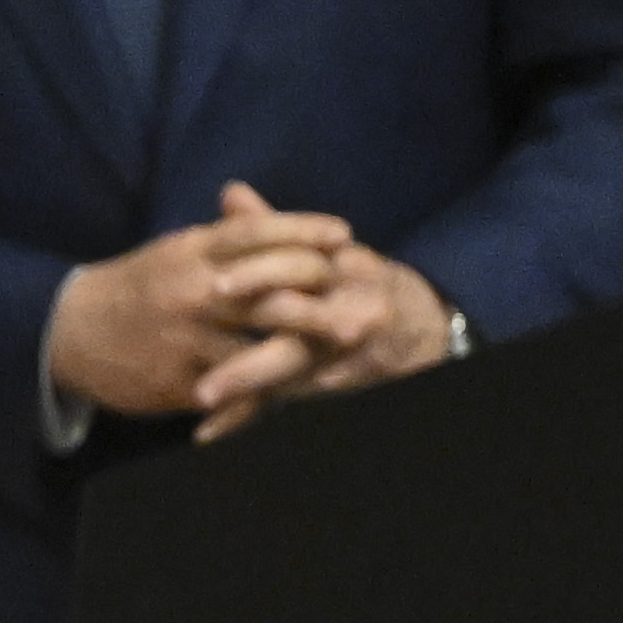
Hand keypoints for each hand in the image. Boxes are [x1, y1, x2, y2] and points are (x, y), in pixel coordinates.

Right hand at [45, 182, 358, 419]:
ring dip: (308, 346)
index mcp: (189, 252)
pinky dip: (268, 390)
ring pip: (257, 343)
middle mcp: (192, 290)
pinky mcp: (181, 378)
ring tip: (351, 344)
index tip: (343, 232)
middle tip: (366, 293)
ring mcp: (187, 337)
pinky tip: (301, 390)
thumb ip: (217, 236)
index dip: (300, 231)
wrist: (66, 333)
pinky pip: (234, 388)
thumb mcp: (172, 253)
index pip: (252, 234)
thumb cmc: (133, 289)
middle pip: (267, 287)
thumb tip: (251, 201)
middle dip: (318, 293)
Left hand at [196, 191, 455, 438]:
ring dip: (248, 393)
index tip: (217, 282)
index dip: (260, 275)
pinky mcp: (339, 384)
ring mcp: (345, 358)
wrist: (420, 326)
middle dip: (251, 362)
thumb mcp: (323, 250)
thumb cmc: (356, 281)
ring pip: (292, 378)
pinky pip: (290, 403)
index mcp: (342, 272)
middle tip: (203, 380)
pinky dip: (248, 417)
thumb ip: (271, 229)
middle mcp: (348, 319)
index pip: (299, 271)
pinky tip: (211, 431)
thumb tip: (229, 192)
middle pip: (296, 340)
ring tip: (203, 404)